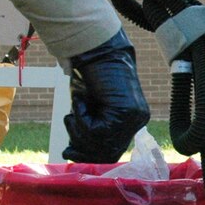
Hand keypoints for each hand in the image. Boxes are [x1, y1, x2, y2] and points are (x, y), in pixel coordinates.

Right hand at [63, 29, 149, 162]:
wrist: (95, 48)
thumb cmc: (89, 74)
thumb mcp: (88, 108)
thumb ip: (87, 129)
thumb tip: (71, 154)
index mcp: (132, 119)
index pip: (114, 150)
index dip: (90, 156)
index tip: (70, 154)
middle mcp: (138, 120)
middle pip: (108, 152)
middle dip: (83, 149)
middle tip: (66, 149)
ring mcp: (134, 117)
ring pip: (100, 143)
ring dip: (78, 129)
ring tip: (72, 111)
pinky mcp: (126, 112)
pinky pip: (96, 131)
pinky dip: (80, 117)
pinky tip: (79, 100)